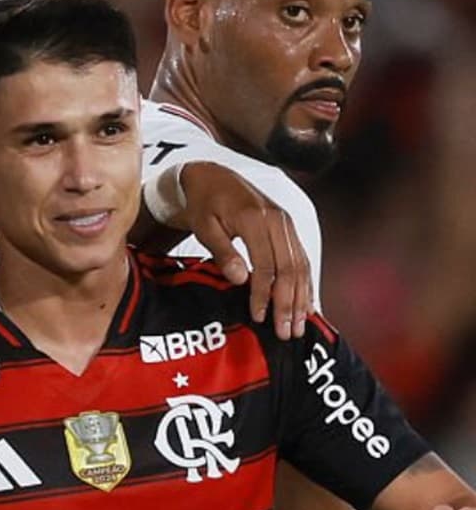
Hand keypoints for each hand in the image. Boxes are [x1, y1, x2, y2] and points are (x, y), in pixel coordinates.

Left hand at [176, 162, 312, 339]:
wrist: (213, 177)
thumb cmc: (204, 203)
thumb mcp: (204, 226)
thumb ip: (222, 251)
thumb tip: (240, 280)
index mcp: (255, 219)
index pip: (266, 265)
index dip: (264, 294)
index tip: (259, 317)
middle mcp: (278, 220)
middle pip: (290, 269)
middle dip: (288, 304)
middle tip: (285, 332)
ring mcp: (286, 223)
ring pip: (301, 265)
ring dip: (301, 298)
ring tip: (297, 326)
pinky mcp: (289, 227)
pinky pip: (301, 258)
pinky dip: (304, 283)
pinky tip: (304, 304)